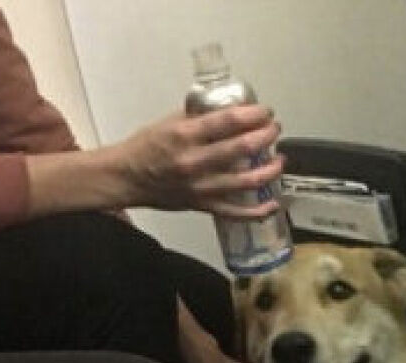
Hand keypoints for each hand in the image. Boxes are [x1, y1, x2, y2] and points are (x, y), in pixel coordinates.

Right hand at [112, 104, 284, 217]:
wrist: (126, 178)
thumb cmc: (146, 148)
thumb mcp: (169, 122)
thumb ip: (199, 116)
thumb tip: (229, 108)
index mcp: (185, 135)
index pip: (228, 121)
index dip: (253, 114)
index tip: (265, 111)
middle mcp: (195, 162)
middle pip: (242, 148)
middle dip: (266, 136)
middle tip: (274, 129)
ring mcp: (201, 187)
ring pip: (246, 181)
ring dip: (270, 169)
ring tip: (279, 159)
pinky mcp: (203, 205)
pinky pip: (236, 212)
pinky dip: (258, 211)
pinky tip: (273, 203)